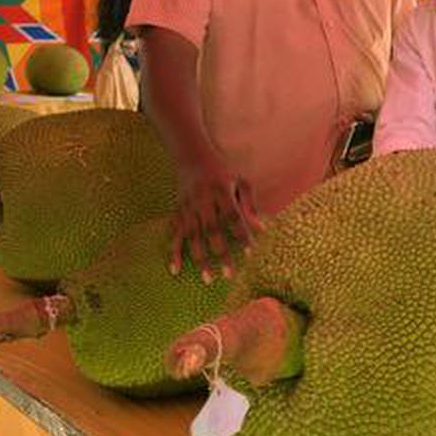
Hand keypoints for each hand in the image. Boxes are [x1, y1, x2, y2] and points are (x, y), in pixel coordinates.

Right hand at [171, 162, 261, 283]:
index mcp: (221, 191)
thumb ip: (250, 205)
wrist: (192, 157)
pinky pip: (174, 234)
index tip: (250, 253)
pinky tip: (175, 270)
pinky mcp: (177, 212)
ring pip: (192, 236)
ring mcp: (188, 207)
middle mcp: (203, 200)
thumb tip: (262, 229)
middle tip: (229, 275)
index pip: (232, 216)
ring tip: (208, 279)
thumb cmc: (223, 172)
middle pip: (212, 230)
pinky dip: (173, 252)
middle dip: (220, 253)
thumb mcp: (241, 181)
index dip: (241, 234)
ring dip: (199, 259)